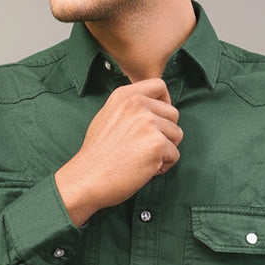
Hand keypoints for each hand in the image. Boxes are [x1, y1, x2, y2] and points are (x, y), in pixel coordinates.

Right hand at [55, 78, 182, 224]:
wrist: (87, 178)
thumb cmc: (96, 154)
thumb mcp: (107, 116)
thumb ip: (129, 108)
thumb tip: (153, 108)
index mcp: (125, 95)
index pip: (159, 86)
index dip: (164, 103)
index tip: (157, 120)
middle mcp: (138, 104)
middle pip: (173, 113)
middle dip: (166, 132)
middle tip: (146, 147)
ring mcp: (148, 123)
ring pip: (177, 135)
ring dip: (165, 150)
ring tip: (143, 159)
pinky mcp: (157, 144)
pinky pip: (174, 155)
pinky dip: (163, 166)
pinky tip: (144, 169)